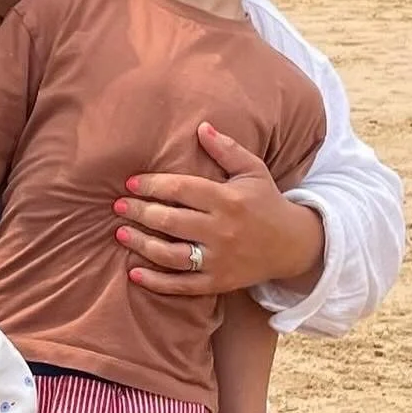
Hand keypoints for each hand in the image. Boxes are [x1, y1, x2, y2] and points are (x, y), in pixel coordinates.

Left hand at [113, 122, 323, 295]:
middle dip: (140, 213)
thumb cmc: (266, 202)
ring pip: (172, 255)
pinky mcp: (218, 282)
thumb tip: (201, 127)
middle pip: (171, 221)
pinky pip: (182, 285)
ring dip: (142, 245)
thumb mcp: (253, 171)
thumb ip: (227, 149)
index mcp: (228, 200)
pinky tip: (134, 273)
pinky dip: (157, 282)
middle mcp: (222, 230)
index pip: (181, 189)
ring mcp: (219, 259)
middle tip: (117, 206)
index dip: (152, 185)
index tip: (130, 183)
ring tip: (120, 234)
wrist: (294, 246)